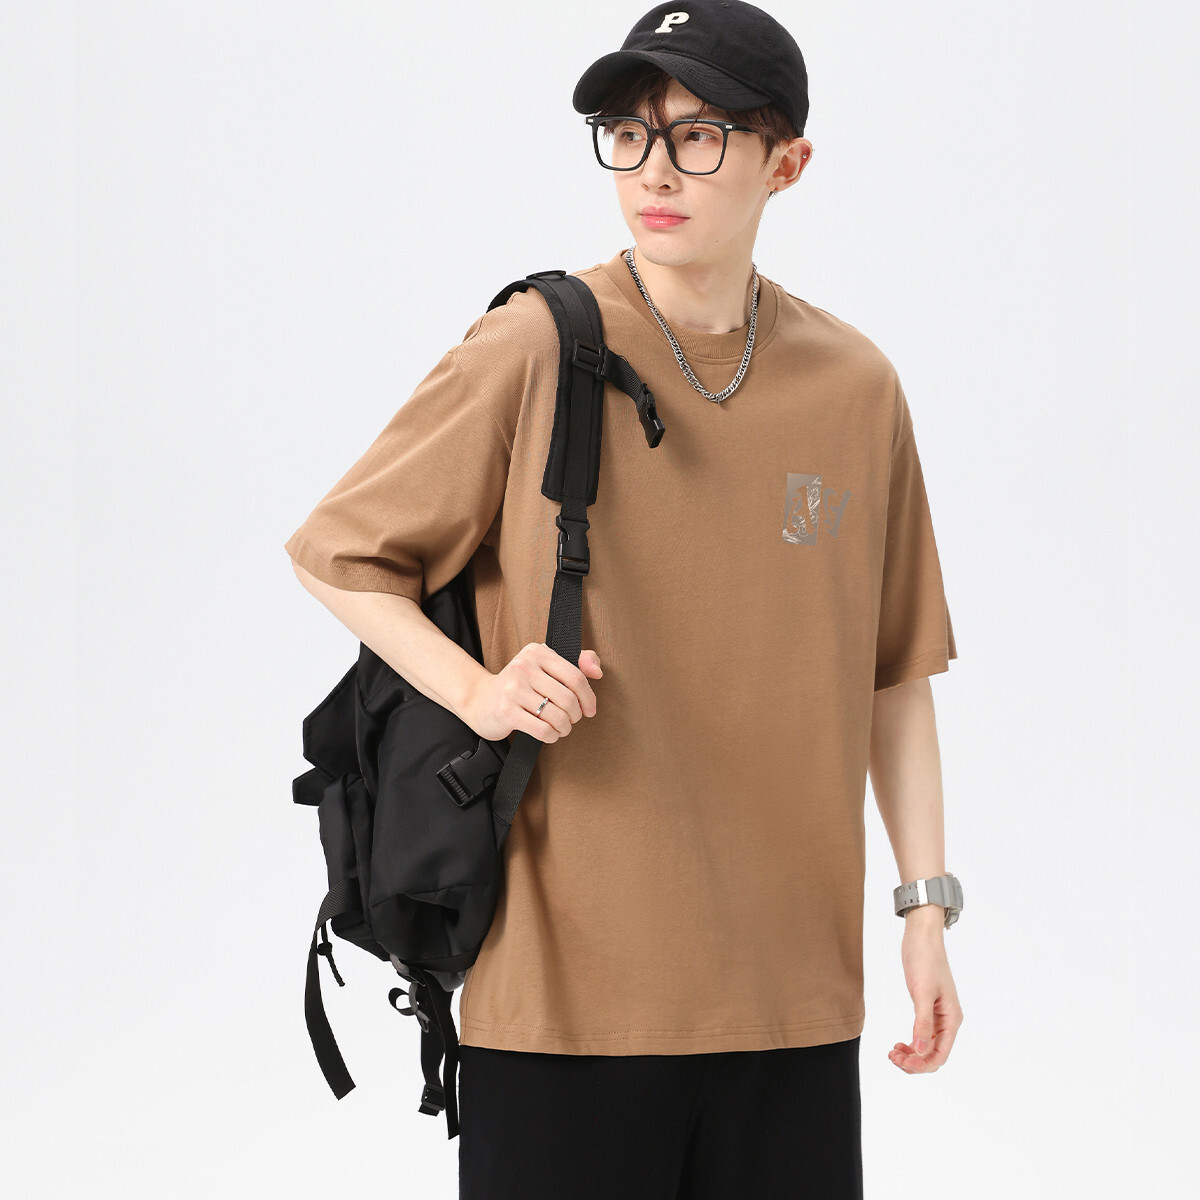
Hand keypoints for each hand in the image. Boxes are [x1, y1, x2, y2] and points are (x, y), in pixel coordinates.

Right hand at [466, 642, 602, 742]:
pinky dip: (552, 736)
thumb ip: (577, 662)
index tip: (589, 709)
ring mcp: (513, 689)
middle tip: (572, 720)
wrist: (480, 700)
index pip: (575, 676)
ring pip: (557, 716)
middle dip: (575, 715)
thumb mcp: (546, 666)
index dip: (588, 697)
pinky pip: (543, 730)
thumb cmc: (520, 684)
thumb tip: (597, 671)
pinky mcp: (506, 711)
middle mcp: (523, 667)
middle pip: (568, 698)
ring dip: (564, 728)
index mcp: (536, 652)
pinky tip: (550, 734)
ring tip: (561, 728)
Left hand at [888, 910, 962, 1072]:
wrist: (921, 937)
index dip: (922, 1065)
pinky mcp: (926, 1008)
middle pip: (934, 1055)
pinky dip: (911, 1042)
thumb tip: (920, 1050)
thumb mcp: (922, 992)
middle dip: (914, 1062)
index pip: (941, 1055)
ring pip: (927, 1047)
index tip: (901, 1062)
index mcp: (952, 1019)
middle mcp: (947, 1021)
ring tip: (892, 1052)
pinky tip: (899, 1043)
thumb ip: (922, 1022)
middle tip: (892, 1056)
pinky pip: (921, 1035)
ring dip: (911, 1055)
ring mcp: (937, 1015)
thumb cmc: (925, 960)